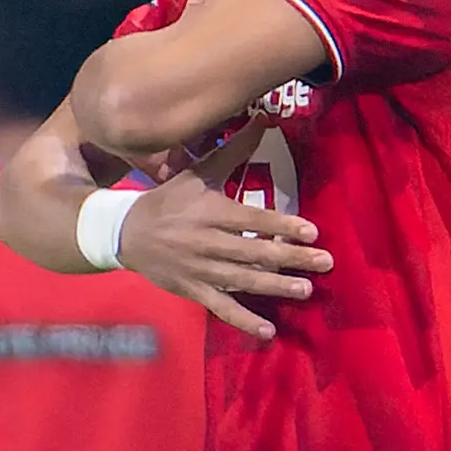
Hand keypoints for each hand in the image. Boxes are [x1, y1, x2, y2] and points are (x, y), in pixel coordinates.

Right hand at [116, 154, 330, 340]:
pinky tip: (268, 331)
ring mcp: (201, 270)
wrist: (125, 233)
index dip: (282, 225)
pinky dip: (244, 320)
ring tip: (305, 290)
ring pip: (243, 281)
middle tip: (325, 262)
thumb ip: (234, 150)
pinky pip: (222, 308)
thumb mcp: (199, 172)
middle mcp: (208, 243)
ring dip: (275, 287)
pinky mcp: (194, 291)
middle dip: (291, 258)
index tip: (312, 231)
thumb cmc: (168, 200)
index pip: (253, 220)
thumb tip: (264, 119)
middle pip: (255, 252)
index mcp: (211, 212)